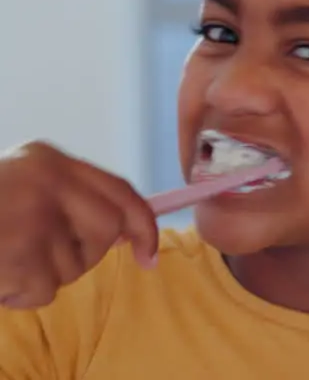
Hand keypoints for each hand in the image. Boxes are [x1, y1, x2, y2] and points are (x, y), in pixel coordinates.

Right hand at [0, 141, 157, 309]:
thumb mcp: (19, 187)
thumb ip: (67, 201)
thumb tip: (124, 233)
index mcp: (48, 159)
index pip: (120, 189)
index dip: (142, 224)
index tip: (148, 252)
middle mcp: (48, 179)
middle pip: (108, 229)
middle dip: (86, 254)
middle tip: (43, 259)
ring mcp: (35, 214)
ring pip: (75, 266)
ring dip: (42, 276)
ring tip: (4, 258)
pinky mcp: (21, 249)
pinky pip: (45, 290)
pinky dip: (20, 294)